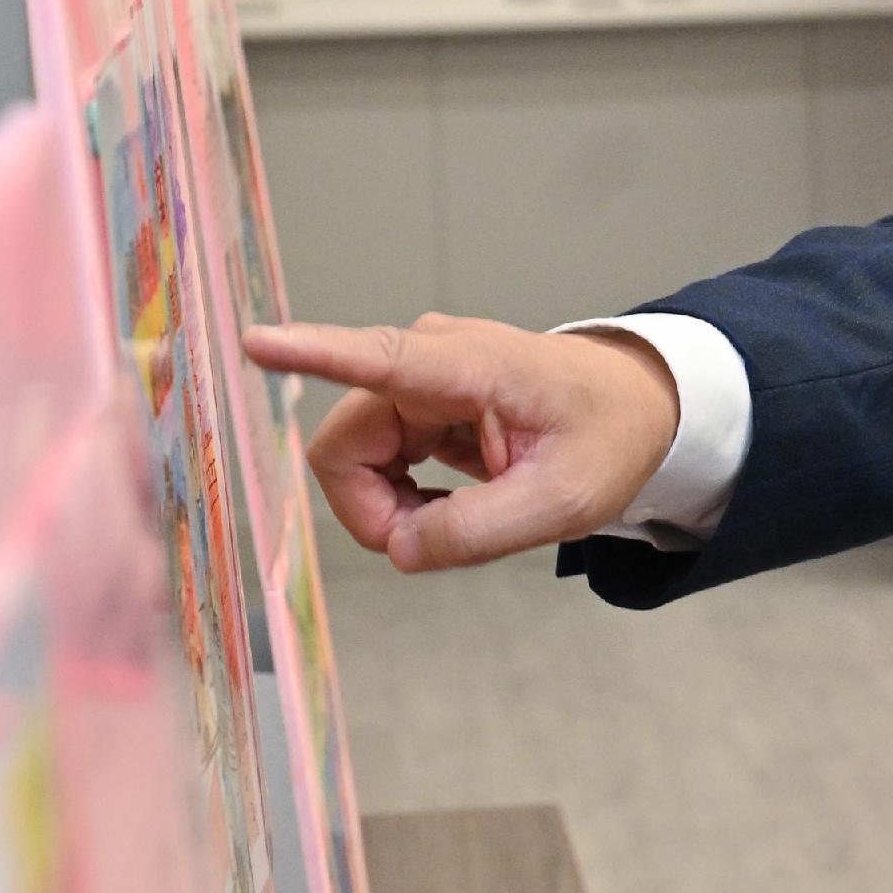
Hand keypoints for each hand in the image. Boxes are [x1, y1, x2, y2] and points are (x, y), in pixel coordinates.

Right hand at [242, 314, 678, 570]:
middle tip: (436, 542)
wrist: (637, 406)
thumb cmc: (609, 437)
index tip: (255, 342)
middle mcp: (428, 361)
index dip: (311, 353)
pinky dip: (401, 496)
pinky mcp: (414, 400)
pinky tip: (452, 499)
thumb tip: (400, 550)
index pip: (378, 357)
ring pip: (351, 460)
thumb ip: (479, 530)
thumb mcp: (564, 501)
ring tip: (461, 516)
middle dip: (371, 509)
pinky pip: (373, 461)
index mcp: (469, 367)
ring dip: (389, 506)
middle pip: (343, 448)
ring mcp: (416, 378)